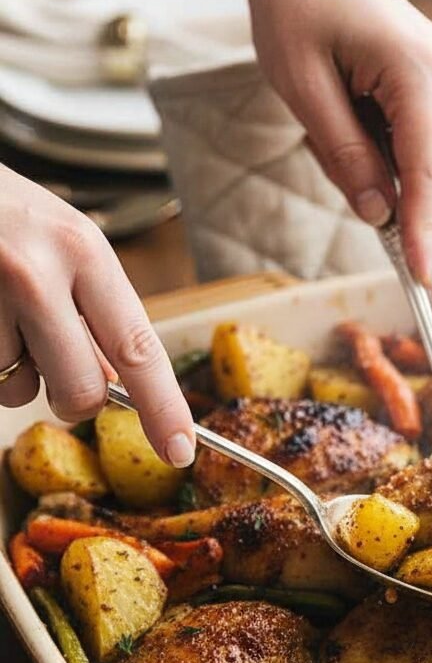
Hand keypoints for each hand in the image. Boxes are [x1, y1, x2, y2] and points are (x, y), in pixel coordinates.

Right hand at [0, 166, 193, 464]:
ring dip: (11, 372)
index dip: (164, 408)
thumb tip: (114, 386)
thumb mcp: (60, 244)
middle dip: (70, 397)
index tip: (181, 449)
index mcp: (83, 251)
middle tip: (50, 360)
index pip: (138, 348)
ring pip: (18, 390)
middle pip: (80, 390)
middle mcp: (37, 272)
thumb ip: (92, 314)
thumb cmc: (0, 213)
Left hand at [229, 0, 431, 289]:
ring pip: (417, 155)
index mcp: (416, 70)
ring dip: (373, 160)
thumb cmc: (290, 7)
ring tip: (326, 110)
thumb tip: (379, 214)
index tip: (425, 278)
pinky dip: (375, 144)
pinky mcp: (425, 75)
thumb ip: (345, 156)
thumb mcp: (303, 90)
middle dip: (384, 187)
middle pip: (427, 167)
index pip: (427, 172)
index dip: (423, 230)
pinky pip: (408, 135)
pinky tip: (340, 109)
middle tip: (329, 148)